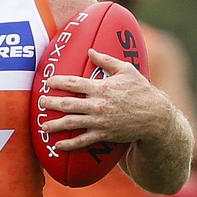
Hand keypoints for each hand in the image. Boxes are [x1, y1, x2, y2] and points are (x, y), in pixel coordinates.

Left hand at [40, 48, 173, 150]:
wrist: (155, 118)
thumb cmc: (141, 91)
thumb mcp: (127, 70)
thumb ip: (107, 60)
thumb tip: (90, 51)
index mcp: (101, 88)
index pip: (75, 83)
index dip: (59, 82)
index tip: (48, 82)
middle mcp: (98, 105)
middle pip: (69, 104)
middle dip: (52, 103)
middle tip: (40, 102)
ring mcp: (100, 121)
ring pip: (73, 123)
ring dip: (56, 125)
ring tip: (43, 126)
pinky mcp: (104, 135)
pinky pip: (83, 141)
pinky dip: (70, 144)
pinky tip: (58, 145)